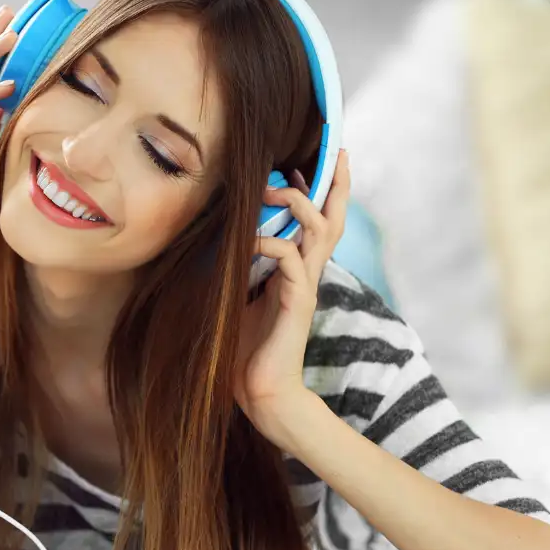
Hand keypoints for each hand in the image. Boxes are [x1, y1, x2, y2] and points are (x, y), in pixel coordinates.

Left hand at [233, 149, 350, 447]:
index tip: (309, 162)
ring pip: (318, 230)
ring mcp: (305, 287)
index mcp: (296, 273)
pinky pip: (289, 257)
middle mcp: (307, 275)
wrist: (260, 394)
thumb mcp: (235, 298)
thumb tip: (215, 239)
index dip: (321, 192)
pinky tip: (248, 239)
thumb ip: (236, 270)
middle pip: (333, 219)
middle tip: (330, 154)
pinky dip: (268, 241)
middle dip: (334, 184)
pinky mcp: (297, 302)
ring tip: (273, 189)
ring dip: (297, 203)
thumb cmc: (245, 351)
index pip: (318, 224)